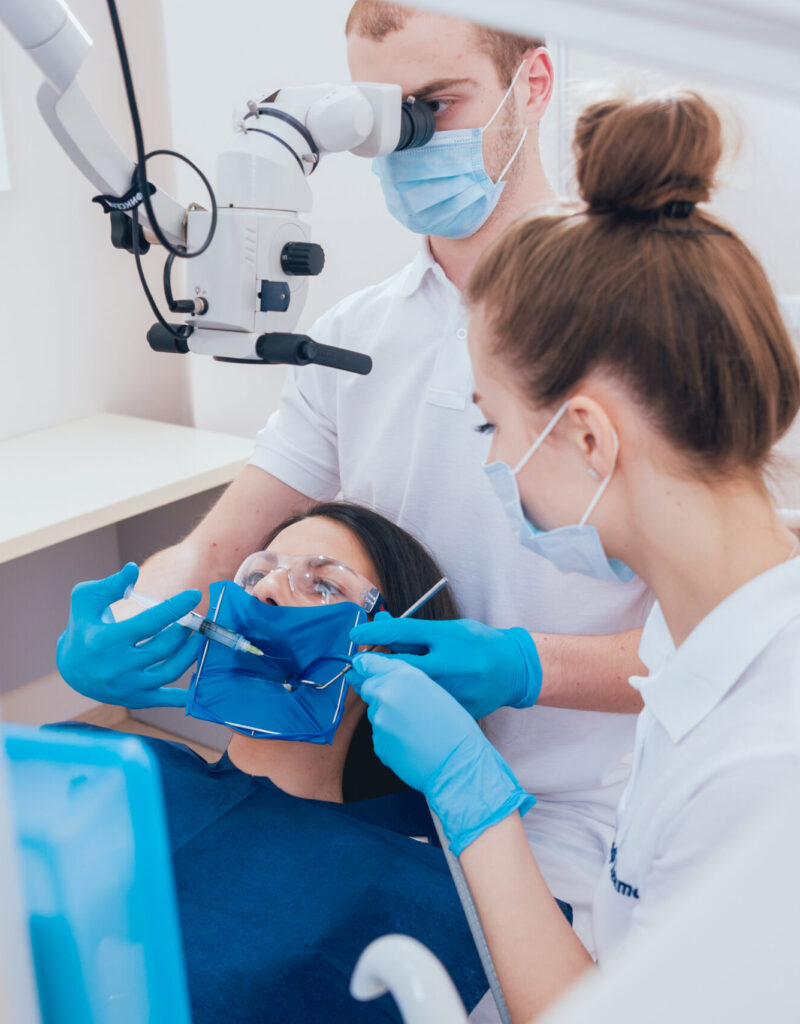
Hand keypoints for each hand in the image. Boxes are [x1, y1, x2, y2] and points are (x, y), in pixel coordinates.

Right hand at [56, 563, 202, 708]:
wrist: (71, 668)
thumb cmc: (82, 627)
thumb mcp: (85, 600)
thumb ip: (110, 584)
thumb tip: (132, 569)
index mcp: (104, 640)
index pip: (149, 622)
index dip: (175, 608)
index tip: (195, 595)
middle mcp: (115, 667)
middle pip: (163, 648)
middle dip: (184, 631)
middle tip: (194, 619)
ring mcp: (125, 686)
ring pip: (169, 672)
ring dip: (190, 654)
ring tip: (198, 638)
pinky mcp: (133, 700)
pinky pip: (164, 699)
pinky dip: (184, 694)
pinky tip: (199, 680)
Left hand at [349, 653, 534, 853]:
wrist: (458, 762)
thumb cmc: (455, 726)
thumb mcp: (433, 689)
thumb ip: (406, 681)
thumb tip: (386, 680)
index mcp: (403, 675)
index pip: (369, 663)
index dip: (364, 665)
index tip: (360, 666)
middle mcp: (386, 693)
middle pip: (368, 688)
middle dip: (378, 693)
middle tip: (403, 707)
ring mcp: (379, 719)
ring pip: (375, 713)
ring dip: (388, 717)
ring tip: (415, 729)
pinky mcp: (378, 742)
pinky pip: (380, 736)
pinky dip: (391, 738)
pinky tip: (412, 743)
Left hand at [350, 614, 541, 718]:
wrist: (514, 671)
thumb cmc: (478, 644)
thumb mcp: (450, 628)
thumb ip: (414, 631)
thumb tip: (378, 623)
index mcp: (450, 637)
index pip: (401, 632)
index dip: (372, 633)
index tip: (354, 635)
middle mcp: (452, 663)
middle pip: (397, 666)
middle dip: (371, 667)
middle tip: (356, 667)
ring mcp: (455, 691)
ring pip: (406, 693)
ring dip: (385, 690)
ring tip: (379, 686)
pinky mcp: (457, 712)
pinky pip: (422, 712)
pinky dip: (406, 709)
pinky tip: (405, 706)